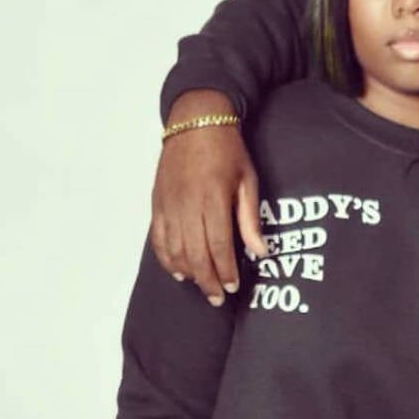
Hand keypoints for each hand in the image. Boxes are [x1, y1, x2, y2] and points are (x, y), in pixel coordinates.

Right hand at [152, 89, 266, 304]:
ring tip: (202, 287)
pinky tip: (178, 271)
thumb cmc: (227, 149)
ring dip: (188, 273)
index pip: (218, 245)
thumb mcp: (247, 181)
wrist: (196, 120)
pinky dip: (167, 258)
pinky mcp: (158, 202)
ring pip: (175, 249)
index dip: (225, 271)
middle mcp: (187, 204)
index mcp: (212, 199)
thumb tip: (260, 252)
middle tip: (219, 297)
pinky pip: (159, 237)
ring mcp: (169, 203)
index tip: (234, 286)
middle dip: (208, 280)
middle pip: (195, 253)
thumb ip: (250, 219)